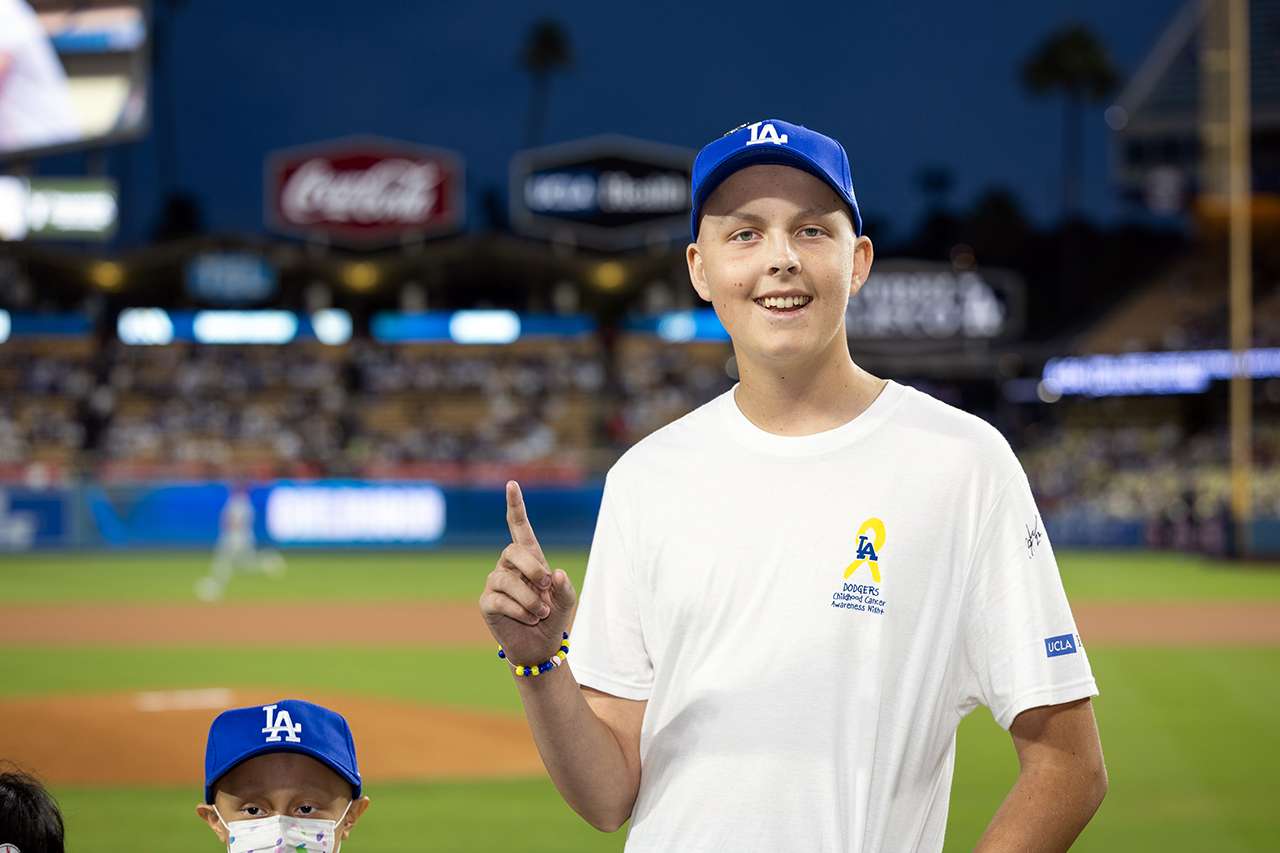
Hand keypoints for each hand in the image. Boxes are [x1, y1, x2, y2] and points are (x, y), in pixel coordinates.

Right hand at [479, 480, 576, 665]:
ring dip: (530, 599)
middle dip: (532, 568)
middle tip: (546, 587)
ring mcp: (495, 583)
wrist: (540, 646)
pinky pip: (500, 601)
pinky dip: (520, 611)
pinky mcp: (487, 602)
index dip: (515, 506)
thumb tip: (555, 573)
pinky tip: (529, 619)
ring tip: (541, 613)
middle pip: (512, 551)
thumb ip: (565, 587)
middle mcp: (508, 566)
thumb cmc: (553, 617)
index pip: (519, 527)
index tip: (512, 484)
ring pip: (507, 581)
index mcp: (529, 558)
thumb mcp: (567, 602)